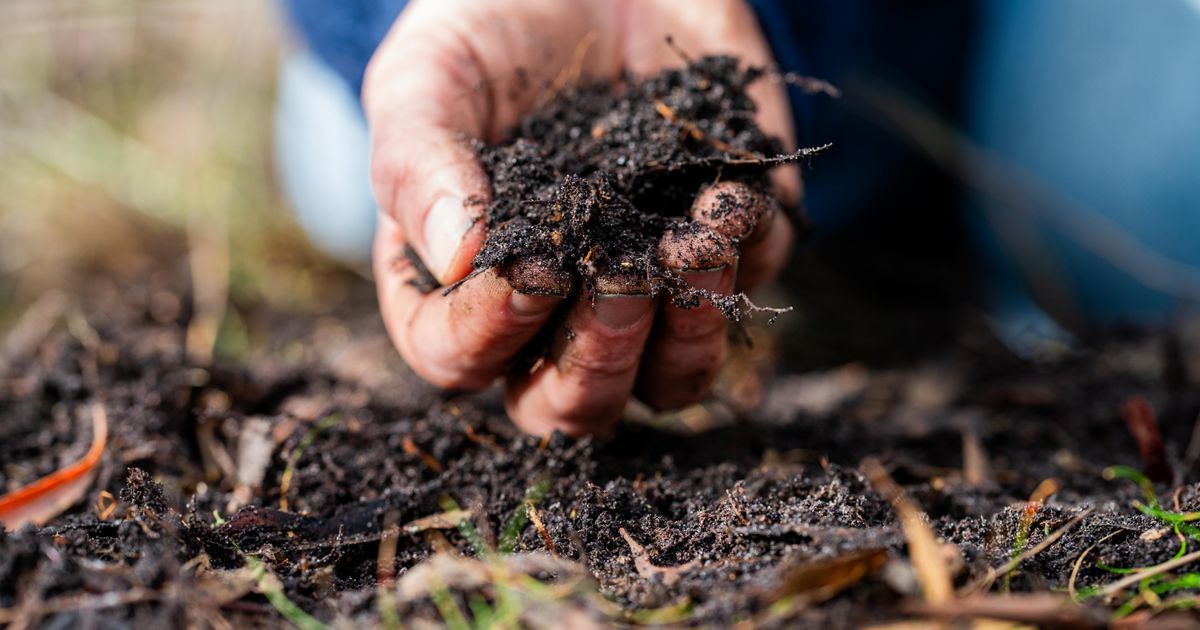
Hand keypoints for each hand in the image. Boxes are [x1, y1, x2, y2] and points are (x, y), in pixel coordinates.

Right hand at [364, 0, 797, 435]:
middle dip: (597, 358)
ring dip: (685, 337)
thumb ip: (419, 163)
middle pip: (569, 406)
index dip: (489, 334)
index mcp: (461, 284)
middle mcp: (552, 311)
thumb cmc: (493, 26)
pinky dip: (743, 255)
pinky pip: (744, 292)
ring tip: (690, 245)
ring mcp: (645, 291)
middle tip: (618, 278)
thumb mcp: (430, 76)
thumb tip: (457, 259)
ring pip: (668, 385)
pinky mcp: (724, 250)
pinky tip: (724, 194)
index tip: (526, 267)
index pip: (458, 359)